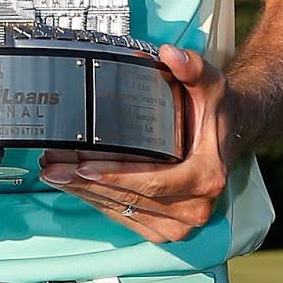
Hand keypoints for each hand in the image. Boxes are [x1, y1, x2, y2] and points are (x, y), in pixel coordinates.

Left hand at [38, 44, 232, 242]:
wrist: (229, 132)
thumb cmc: (216, 110)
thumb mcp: (210, 83)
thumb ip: (191, 67)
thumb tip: (170, 55)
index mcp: (206, 177)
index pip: (152, 182)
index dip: (116, 176)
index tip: (84, 167)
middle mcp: (195, 206)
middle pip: (130, 198)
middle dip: (87, 184)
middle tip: (53, 167)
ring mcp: (180, 222)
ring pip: (123, 211)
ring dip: (85, 194)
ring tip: (54, 172)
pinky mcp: (165, 227)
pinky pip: (126, 218)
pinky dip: (98, 201)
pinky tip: (74, 185)